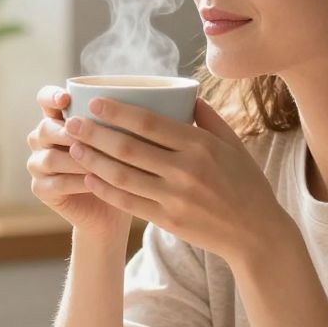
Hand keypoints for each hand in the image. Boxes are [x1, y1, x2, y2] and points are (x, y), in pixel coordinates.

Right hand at [26, 86, 132, 238]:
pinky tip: (96, 180)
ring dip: (77, 159)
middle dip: (68, 132)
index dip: (51, 96)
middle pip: (45, 128)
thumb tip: (148, 97)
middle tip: (89, 135)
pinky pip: (56, 183)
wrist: (112, 207)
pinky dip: (77, 182)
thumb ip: (121, 120)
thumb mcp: (123, 139)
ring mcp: (38, 165)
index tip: (66, 99)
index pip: (45, 99)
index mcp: (58, 119)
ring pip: (50, 157)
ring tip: (101, 160)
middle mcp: (42, 139)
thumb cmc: (121, 165)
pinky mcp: (41, 189)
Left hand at [63, 96, 289, 263]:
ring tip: (74, 148)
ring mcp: (174, 198)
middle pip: (128, 148)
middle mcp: (185, 170)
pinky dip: (106, 189)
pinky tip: (90, 178)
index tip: (95, 102)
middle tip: (71, 123)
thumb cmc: (245, 183)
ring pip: (122, 176)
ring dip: (93, 161)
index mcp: (200, 146)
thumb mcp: (233, 144)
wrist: (256, 233)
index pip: (149, 122)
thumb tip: (184, 93)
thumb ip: (207, 118)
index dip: (118, 111)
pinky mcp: (167, 220)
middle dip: (95, 133)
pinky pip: (128, 202)